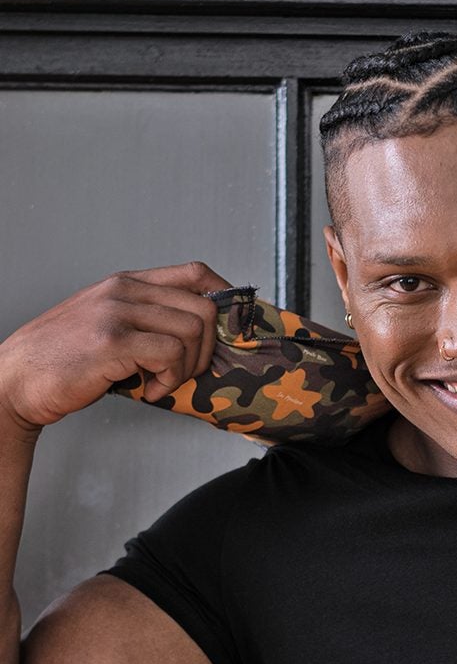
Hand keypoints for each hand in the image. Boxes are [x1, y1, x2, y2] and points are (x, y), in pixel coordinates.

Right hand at [0, 261, 230, 432]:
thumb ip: (146, 318)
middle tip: (183, 373)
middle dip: (205, 350)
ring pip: (193, 331)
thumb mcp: (107, 323)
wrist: (18, 378)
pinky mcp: (112, 341)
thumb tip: (200, 333)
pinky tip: (149, 390)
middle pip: (204, 308)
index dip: (224, 298)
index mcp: (126, 283)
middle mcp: (123, 290)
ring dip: (186, 368)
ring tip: (160, 382)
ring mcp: (117, 313)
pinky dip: (169, 380)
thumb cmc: (64, 358)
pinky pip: (171, 354)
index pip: (194, 272)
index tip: (228, 328)